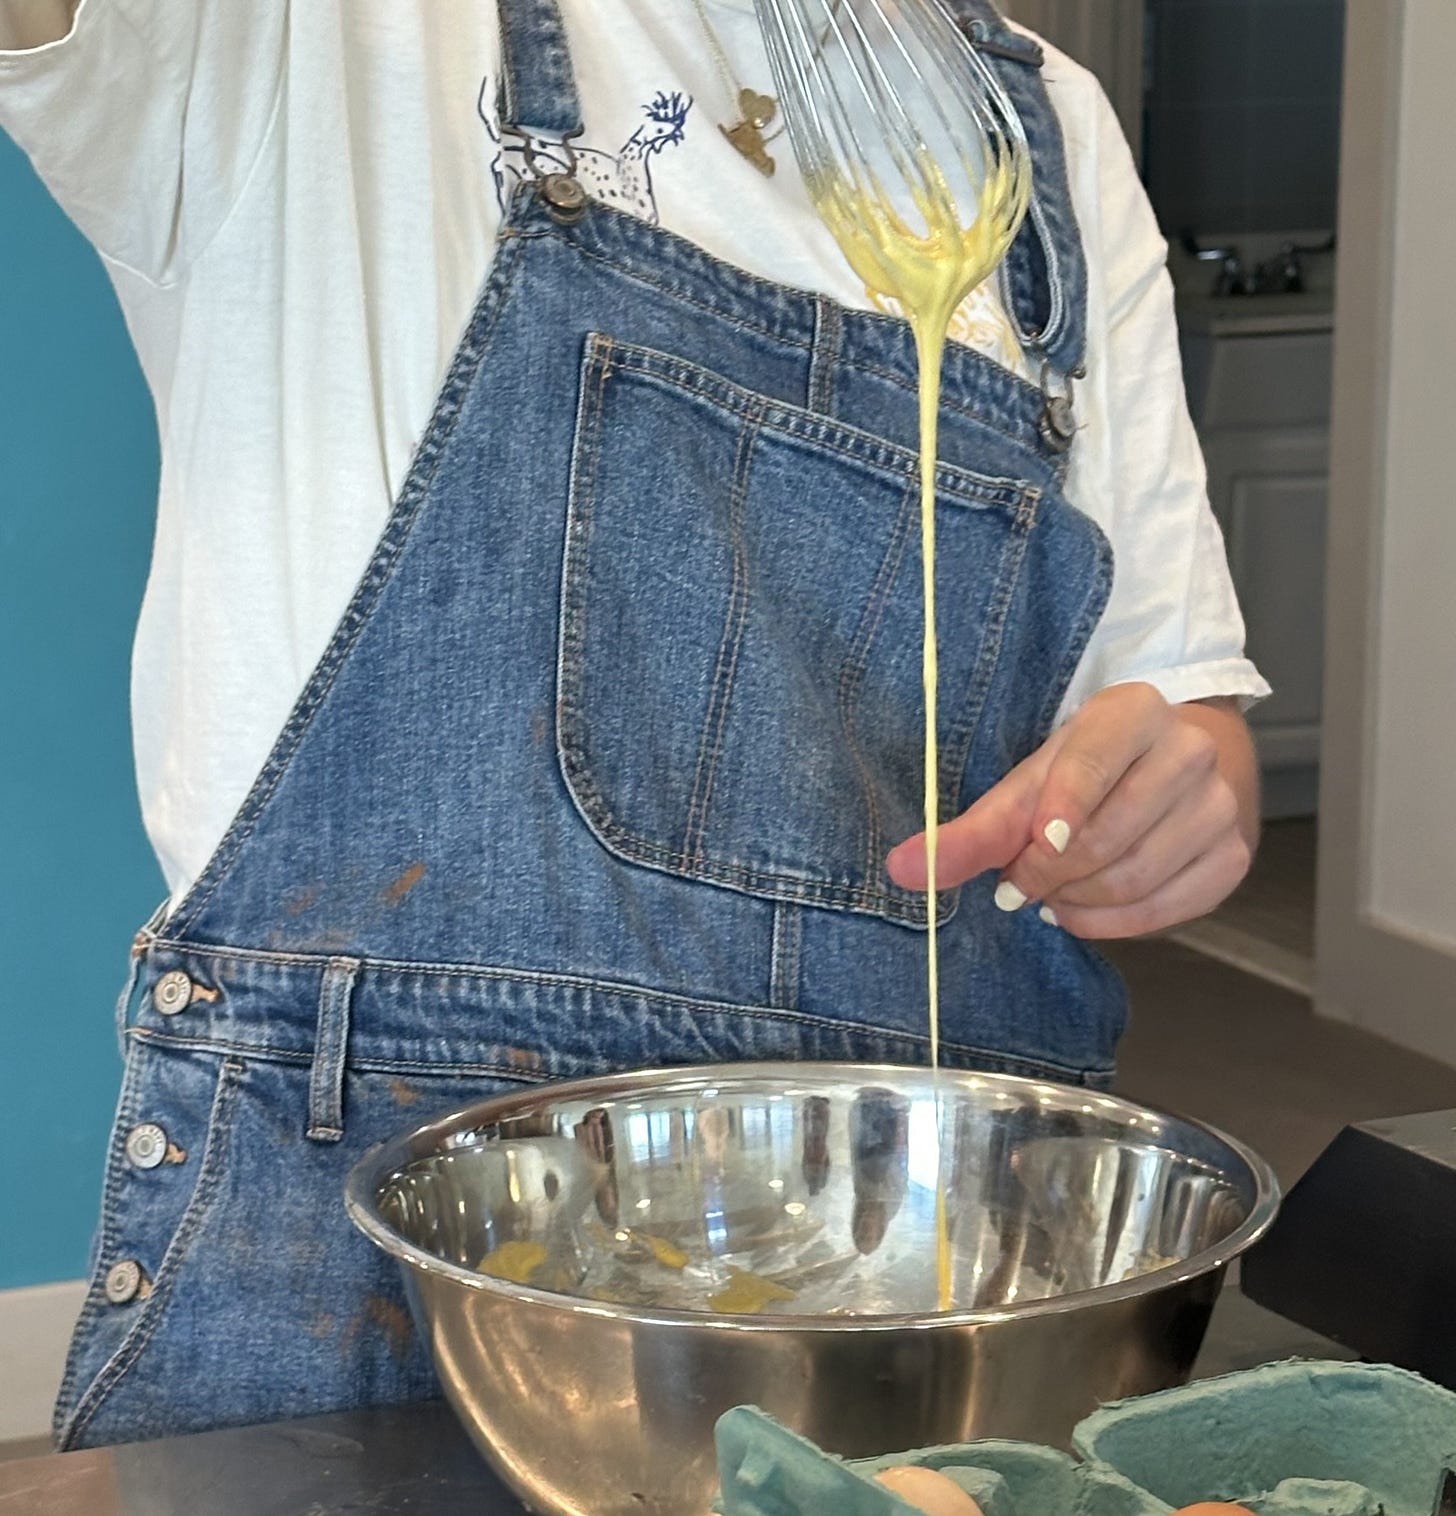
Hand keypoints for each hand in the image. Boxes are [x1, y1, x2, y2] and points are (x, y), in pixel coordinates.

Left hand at [885, 683, 1257, 939]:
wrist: (1173, 767)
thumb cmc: (1089, 770)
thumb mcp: (1028, 782)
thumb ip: (971, 829)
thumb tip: (903, 869)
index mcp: (1133, 711)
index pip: (1090, 766)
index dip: (1052, 817)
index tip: (1025, 853)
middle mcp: (1188, 751)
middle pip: (1108, 834)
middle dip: (1050, 872)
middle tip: (1018, 883)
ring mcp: (1219, 805)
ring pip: (1135, 876)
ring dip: (1075, 900)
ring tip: (1050, 891)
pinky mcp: (1231, 856)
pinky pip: (1166, 910)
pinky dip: (1111, 922)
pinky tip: (1082, 909)